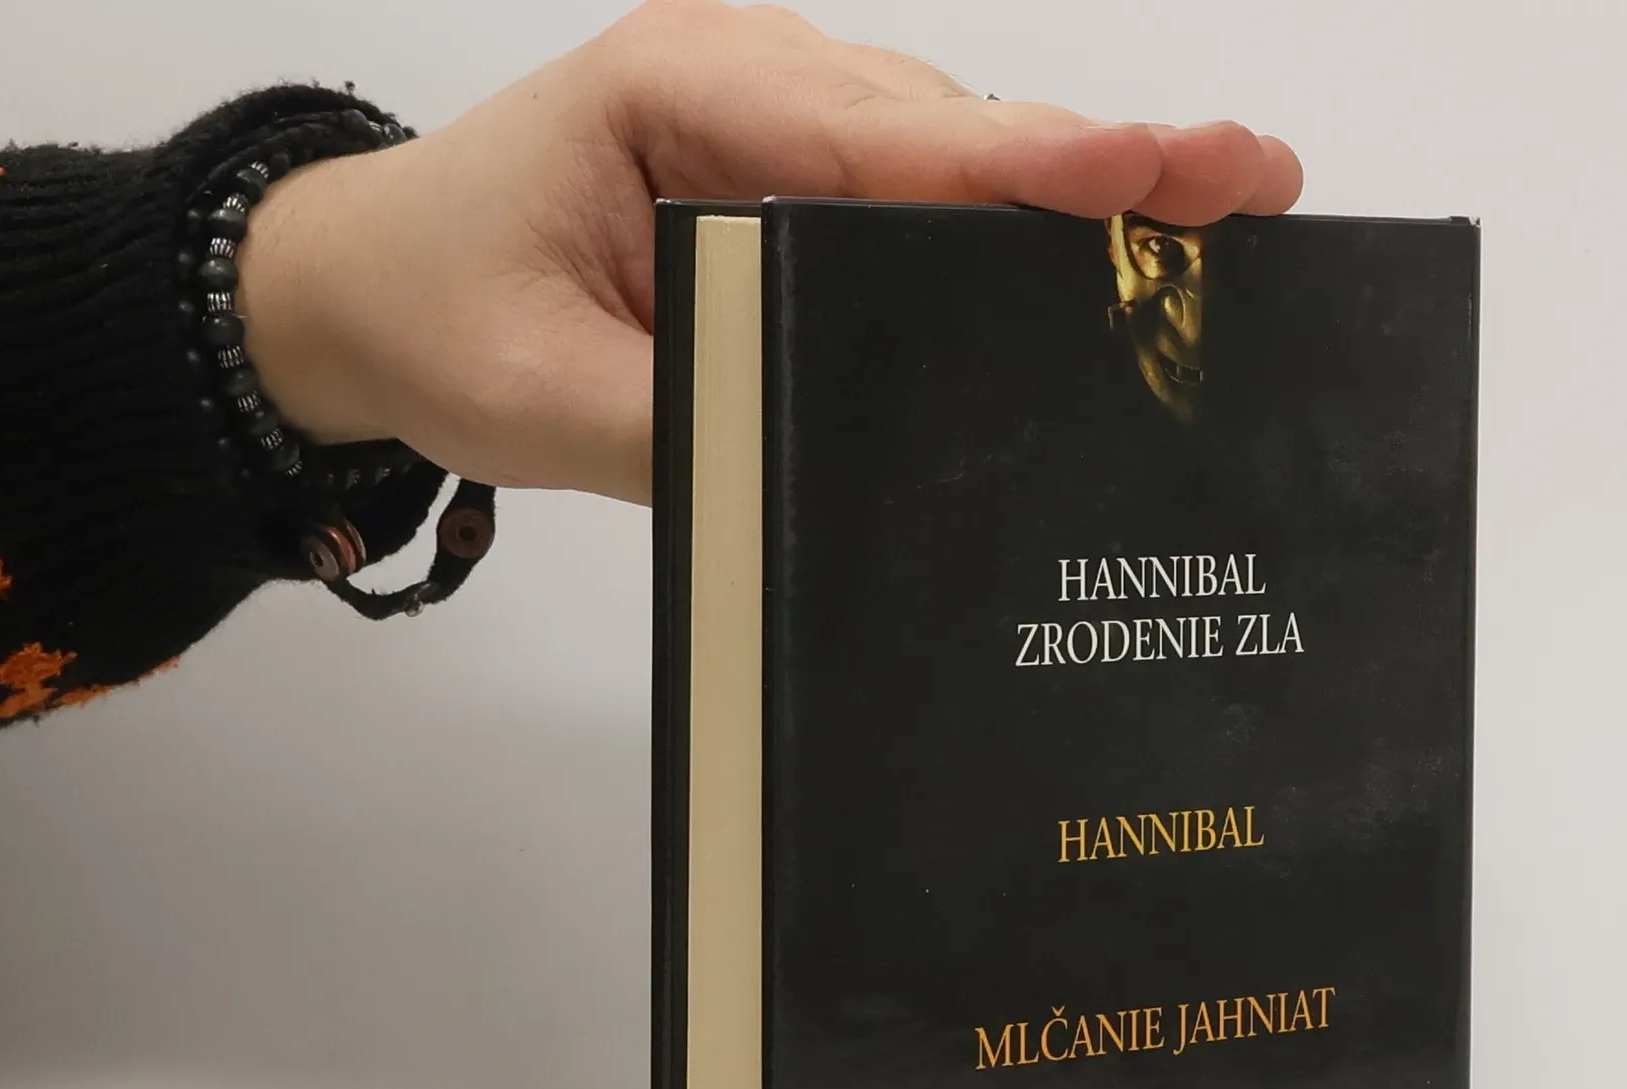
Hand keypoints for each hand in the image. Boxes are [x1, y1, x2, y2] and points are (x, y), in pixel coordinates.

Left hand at [238, 0, 1302, 502]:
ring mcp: (776, 123)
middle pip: (956, 134)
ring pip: (952, 159)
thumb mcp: (544, 400)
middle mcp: (751, 86)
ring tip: (1214, 230)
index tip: (1175, 170)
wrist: (368, 285)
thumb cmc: (439, 313)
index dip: (1042, 166)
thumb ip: (693, 426)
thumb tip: (838, 465)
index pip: (891, 142)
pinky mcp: (786, 177)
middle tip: (1259, 196)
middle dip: (1106, 167)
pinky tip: (1091, 267)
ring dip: (1070, 199)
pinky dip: (1005, 229)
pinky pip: (915, 195)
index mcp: (684, 99)